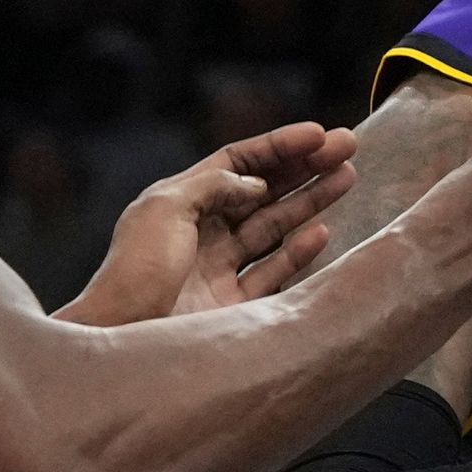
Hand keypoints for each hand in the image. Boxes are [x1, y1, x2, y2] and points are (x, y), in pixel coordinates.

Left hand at [67, 122, 360, 324]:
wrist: (124, 336)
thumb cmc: (136, 270)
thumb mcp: (165, 209)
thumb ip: (213, 187)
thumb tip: (255, 183)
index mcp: (180, 202)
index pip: (236, 164)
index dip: (278, 147)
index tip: (318, 135)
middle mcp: (202, 233)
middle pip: (262, 192)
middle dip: (304, 169)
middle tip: (346, 148)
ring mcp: (220, 271)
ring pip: (274, 228)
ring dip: (310, 202)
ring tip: (347, 178)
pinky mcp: (234, 308)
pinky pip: (274, 273)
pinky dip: (298, 252)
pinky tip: (322, 232)